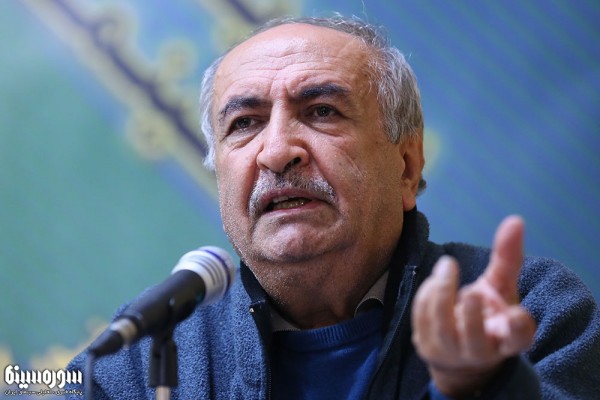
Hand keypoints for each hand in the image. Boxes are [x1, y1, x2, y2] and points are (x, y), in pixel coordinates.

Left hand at [411, 216, 535, 396]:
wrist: (459, 353)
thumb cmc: (486, 315)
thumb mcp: (500, 288)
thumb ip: (507, 258)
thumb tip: (515, 220)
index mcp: (507, 338)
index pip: (518, 339)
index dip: (518, 330)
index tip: (516, 316)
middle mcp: (480, 351)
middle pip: (475, 339)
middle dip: (472, 316)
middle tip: (472, 291)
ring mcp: (451, 352)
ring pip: (444, 330)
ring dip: (443, 296)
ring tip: (447, 266)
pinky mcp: (426, 347)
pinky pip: (422, 320)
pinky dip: (426, 297)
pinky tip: (434, 280)